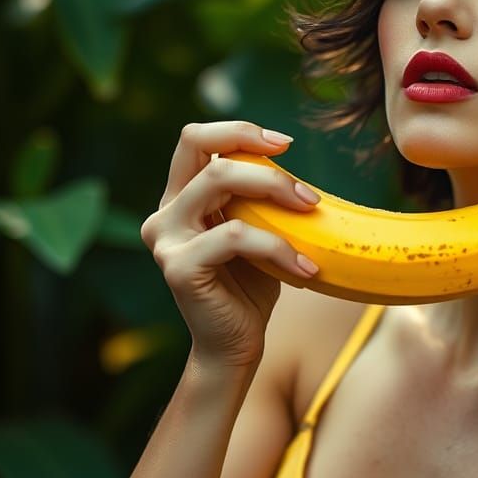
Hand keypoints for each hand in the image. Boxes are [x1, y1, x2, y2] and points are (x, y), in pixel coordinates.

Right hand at [140, 121, 320, 367]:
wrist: (236, 345)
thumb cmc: (251, 285)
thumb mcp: (259, 230)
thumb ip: (259, 199)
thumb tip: (293, 166)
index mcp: (180, 198)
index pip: (195, 139)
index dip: (239, 131)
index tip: (285, 143)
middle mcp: (164, 213)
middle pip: (203, 150)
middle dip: (264, 163)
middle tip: (308, 194)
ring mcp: (166, 239)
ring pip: (218, 181)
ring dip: (275, 191)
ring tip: (312, 214)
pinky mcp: (179, 266)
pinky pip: (236, 235)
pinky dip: (279, 247)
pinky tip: (306, 269)